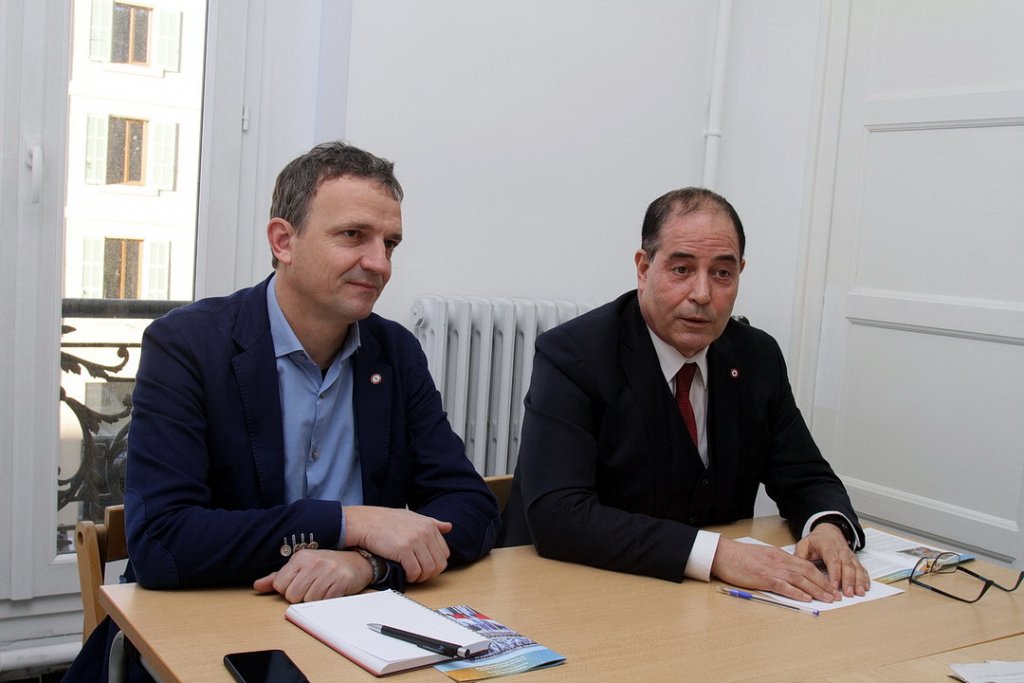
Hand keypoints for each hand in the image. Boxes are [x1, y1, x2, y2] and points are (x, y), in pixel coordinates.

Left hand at [253, 549, 372, 602]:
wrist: (356, 562)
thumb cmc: (325, 565)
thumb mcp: (301, 566)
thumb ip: (278, 577)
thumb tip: (257, 586)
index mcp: (300, 557)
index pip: (280, 584)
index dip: (287, 589)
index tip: (298, 584)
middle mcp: (314, 562)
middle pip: (292, 595)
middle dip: (299, 596)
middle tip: (310, 587)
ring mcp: (328, 572)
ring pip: (308, 600)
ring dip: (313, 600)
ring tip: (321, 589)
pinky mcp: (340, 583)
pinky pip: (324, 602)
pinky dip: (325, 601)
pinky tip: (330, 591)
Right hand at [344, 506, 451, 582]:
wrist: (366, 522)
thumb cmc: (386, 521)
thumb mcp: (412, 517)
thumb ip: (432, 523)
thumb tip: (449, 526)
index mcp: (429, 525)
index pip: (444, 552)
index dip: (436, 564)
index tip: (425, 567)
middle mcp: (425, 532)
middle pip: (439, 563)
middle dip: (430, 573)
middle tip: (419, 575)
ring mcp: (415, 540)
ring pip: (429, 569)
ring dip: (421, 577)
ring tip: (412, 576)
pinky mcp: (404, 550)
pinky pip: (415, 571)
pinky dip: (411, 577)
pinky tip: (405, 574)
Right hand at [710, 536, 840, 602]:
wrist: (723, 553)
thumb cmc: (739, 557)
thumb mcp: (762, 556)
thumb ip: (775, 563)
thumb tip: (787, 574)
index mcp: (779, 555)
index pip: (805, 565)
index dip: (820, 576)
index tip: (830, 585)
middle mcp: (779, 561)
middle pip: (807, 572)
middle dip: (824, 584)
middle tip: (836, 595)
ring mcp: (772, 569)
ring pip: (800, 579)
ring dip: (816, 590)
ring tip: (828, 599)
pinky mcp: (763, 578)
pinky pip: (783, 586)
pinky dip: (796, 592)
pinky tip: (806, 598)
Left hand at [794, 522, 869, 596]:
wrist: (829, 531)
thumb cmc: (816, 540)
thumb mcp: (804, 544)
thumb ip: (800, 555)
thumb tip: (795, 568)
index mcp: (828, 546)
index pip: (832, 560)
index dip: (835, 573)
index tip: (834, 586)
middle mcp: (841, 551)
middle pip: (847, 566)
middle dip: (848, 580)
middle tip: (848, 593)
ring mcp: (849, 556)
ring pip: (857, 568)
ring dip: (859, 581)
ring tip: (858, 593)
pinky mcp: (855, 560)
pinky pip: (862, 569)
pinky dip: (865, 578)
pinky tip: (865, 587)